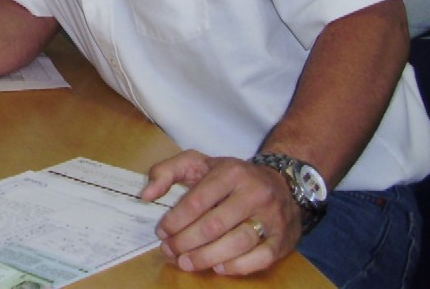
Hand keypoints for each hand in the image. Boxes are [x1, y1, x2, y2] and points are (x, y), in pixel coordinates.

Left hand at [144, 150, 301, 275]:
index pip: (197, 201)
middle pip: (214, 225)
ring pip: (237, 242)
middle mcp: (254, 193)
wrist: (283, 182)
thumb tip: (146, 194)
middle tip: (170, 251)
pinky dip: (238, 266)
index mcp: (230, 172)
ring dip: (207, 257)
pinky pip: (261, 257)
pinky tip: (218, 267)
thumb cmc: (232, 176)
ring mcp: (271, 216)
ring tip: (187, 262)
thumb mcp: (198, 162)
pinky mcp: (283, 238)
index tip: (161, 232)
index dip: (175, 220)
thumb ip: (166, 171)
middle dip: (186, 242)